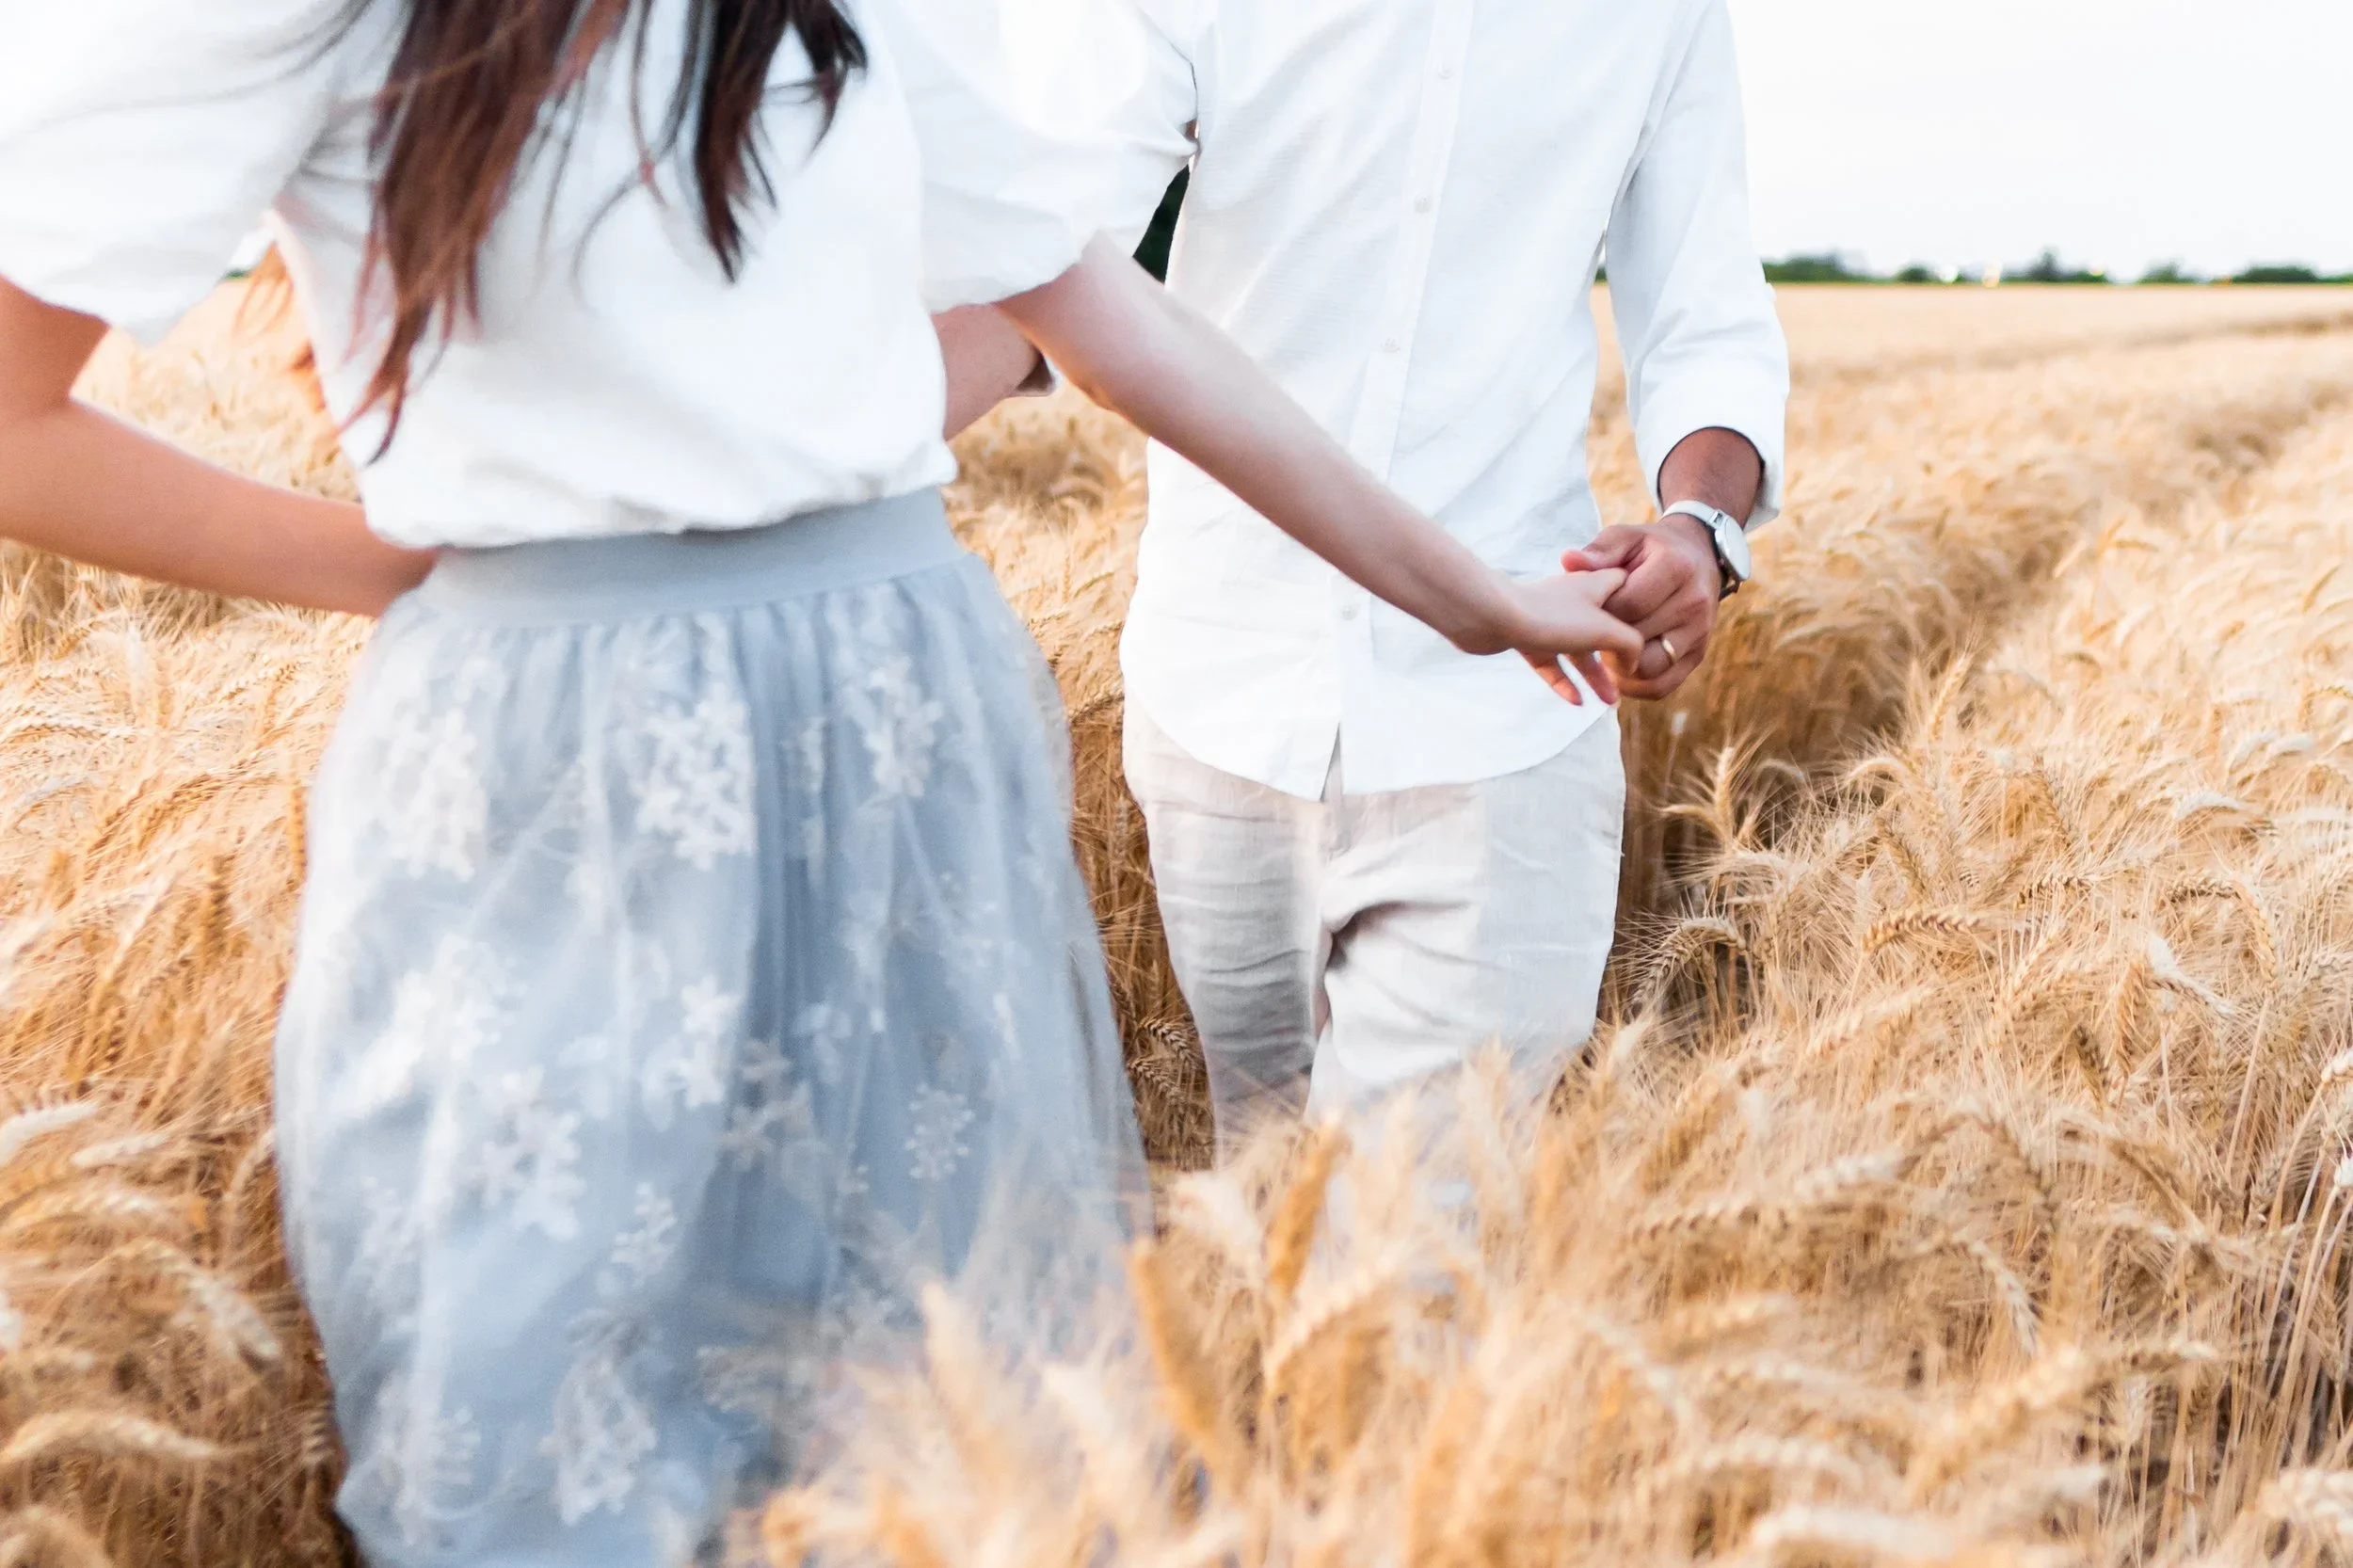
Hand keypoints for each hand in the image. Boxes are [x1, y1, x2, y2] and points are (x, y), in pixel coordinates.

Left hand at [1498, 568, 1640, 705]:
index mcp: (1595, 585)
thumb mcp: (1606, 629)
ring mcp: (1548, 618)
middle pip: (1604, 626)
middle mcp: (1572, 598)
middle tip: (1631, 680)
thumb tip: (1632, 662)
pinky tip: (1577, 701)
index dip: (1643, 606)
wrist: (1490, 616)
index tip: (1655, 629)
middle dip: (1619, 655)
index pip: (1627, 587)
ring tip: (1610, 702)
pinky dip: (1564, 681)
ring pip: (1577, 650)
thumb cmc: (1551, 617)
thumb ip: (1631, 644)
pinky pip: (1550, 662)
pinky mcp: (1525, 636)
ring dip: (1594, 675)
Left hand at [1563, 515, 1722, 700]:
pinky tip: (1617, 671)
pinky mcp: (1698, 655)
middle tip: (1587, 635)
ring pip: (1649, 669)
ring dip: (1618, 669)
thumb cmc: (1652, 548)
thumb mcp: (1627, 537)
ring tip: (1602, 652)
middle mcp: (1693, 602)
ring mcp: (1699, 632)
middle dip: (1605, 640)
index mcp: (1675, 568)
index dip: (1600, 613)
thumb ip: (1599, 551)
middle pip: (1637, 639)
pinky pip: (1662, 685)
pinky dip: (1634, 686)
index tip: (1587, 611)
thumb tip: (1568, 561)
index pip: (1628, 605)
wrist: (1698, 556)